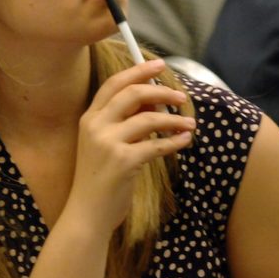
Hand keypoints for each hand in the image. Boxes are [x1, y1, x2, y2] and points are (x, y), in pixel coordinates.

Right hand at [63, 60, 194, 237]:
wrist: (87, 213)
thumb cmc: (99, 178)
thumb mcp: (104, 143)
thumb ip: (123, 121)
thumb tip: (154, 101)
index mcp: (89, 118)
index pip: (114, 84)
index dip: (138, 70)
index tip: (158, 64)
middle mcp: (96, 125)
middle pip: (132, 94)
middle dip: (160, 91)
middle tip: (181, 96)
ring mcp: (108, 143)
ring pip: (149, 118)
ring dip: (174, 119)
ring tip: (190, 123)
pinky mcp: (123, 161)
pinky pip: (157, 145)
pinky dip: (175, 141)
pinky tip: (185, 139)